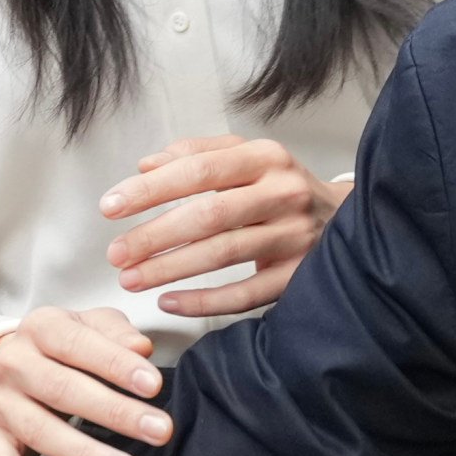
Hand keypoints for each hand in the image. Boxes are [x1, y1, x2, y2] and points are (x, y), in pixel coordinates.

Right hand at [0, 307, 167, 455]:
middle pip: (63, 389)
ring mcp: (0, 402)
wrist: (3, 364)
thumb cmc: (62, 346)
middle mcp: (14, 363)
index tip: (154, 385)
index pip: (78, 344)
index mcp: (40, 328)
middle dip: (115, 412)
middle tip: (160, 430)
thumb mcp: (89, 325)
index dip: (116, 365)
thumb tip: (141, 348)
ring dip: (85, 454)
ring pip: (41, 431)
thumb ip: (116, 332)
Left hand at [102, 135, 347, 317]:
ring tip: (132, 278)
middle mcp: (283, 193)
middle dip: (154, 236)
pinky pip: (245, 294)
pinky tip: (170, 301)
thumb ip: (196, 154)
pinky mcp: (299, 275)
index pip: (198, 170)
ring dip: (171, 269)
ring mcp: (294, 236)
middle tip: (115, 254)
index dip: (150, 190)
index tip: (110, 207)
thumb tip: (144, 166)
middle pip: (208, 215)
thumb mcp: (246, 157)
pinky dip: (205, 302)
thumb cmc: (279, 187)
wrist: (344, 219)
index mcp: (265, 157)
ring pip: (223, 255)